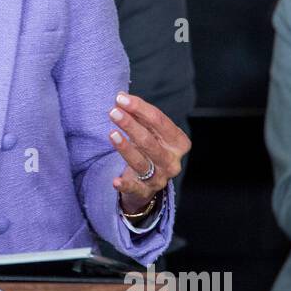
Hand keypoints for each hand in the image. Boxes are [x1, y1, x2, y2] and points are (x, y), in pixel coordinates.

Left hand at [107, 93, 190, 216]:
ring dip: (125, 148)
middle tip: (113, 112)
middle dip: (131, 125)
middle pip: (150, 141)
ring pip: (141, 162)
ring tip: (111, 134)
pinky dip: (125, 185)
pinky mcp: (144, 191)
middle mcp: (172, 161)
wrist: (149, 181)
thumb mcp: (150, 131)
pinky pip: (134, 188)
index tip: (120, 98)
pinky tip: (115, 181)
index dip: (140, 108)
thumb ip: (139, 116)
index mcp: (179, 143)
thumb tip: (121, 98)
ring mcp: (160, 178)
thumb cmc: (150, 148)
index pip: (160, 121)